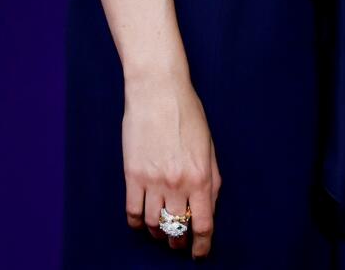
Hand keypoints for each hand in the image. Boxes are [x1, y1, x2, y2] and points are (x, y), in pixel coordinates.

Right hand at [123, 74, 220, 256]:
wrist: (158, 91)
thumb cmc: (187, 113)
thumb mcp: (209, 145)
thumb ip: (212, 177)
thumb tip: (209, 205)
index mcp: (201, 176)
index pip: (203, 224)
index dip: (201, 244)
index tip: (199, 253)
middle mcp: (177, 183)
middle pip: (177, 228)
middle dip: (179, 240)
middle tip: (178, 242)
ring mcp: (153, 180)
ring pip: (153, 224)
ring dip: (158, 232)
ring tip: (161, 230)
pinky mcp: (132, 174)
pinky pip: (132, 211)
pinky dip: (136, 222)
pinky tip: (141, 221)